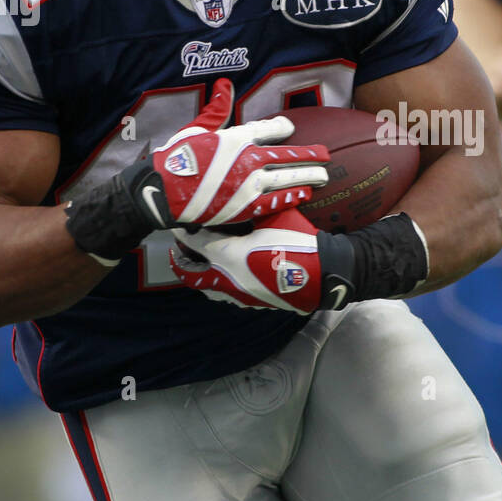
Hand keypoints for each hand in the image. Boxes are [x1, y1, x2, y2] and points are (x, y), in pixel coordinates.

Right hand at [132, 79, 329, 228]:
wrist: (163, 192)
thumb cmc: (176, 158)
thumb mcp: (195, 128)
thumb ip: (216, 109)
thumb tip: (224, 85)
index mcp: (237, 138)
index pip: (269, 129)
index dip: (283, 128)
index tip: (291, 128)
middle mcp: (248, 160)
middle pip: (287, 156)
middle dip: (310, 156)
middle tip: (326, 155)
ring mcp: (249, 185)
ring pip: (287, 179)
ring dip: (308, 177)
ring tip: (324, 177)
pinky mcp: (245, 207)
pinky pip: (275, 201)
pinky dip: (291, 197)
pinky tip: (304, 195)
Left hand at [169, 209, 324, 313]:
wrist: (324, 272)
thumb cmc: (298, 240)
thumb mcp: (273, 216)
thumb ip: (250, 209)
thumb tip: (237, 197)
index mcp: (227, 255)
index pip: (193, 242)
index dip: (182, 231)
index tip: (178, 221)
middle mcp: (227, 278)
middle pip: (192, 275)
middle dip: (182, 263)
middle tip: (181, 251)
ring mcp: (240, 295)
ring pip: (209, 289)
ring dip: (202, 275)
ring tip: (204, 262)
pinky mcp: (255, 303)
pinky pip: (230, 294)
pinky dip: (223, 283)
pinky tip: (232, 273)